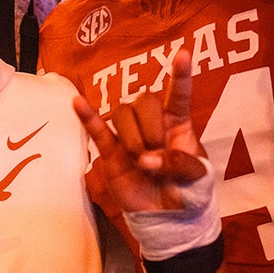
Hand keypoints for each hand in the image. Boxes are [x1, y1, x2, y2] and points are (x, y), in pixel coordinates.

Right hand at [73, 51, 206, 213]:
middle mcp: (153, 123)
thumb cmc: (188, 192)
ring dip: (132, 136)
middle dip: (150, 127)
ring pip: (122, 114)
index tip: (184, 53)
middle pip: (145, 101)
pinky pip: (97, 130)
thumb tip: (146, 160)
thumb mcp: (197, 177)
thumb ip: (177, 163)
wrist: (168, 219)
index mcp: (179, 124)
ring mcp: (130, 135)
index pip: (179, 94)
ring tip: (140, 160)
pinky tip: (76, 101)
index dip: (180, 75)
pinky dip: (88, 116)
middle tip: (155, 154)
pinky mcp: (111, 152)